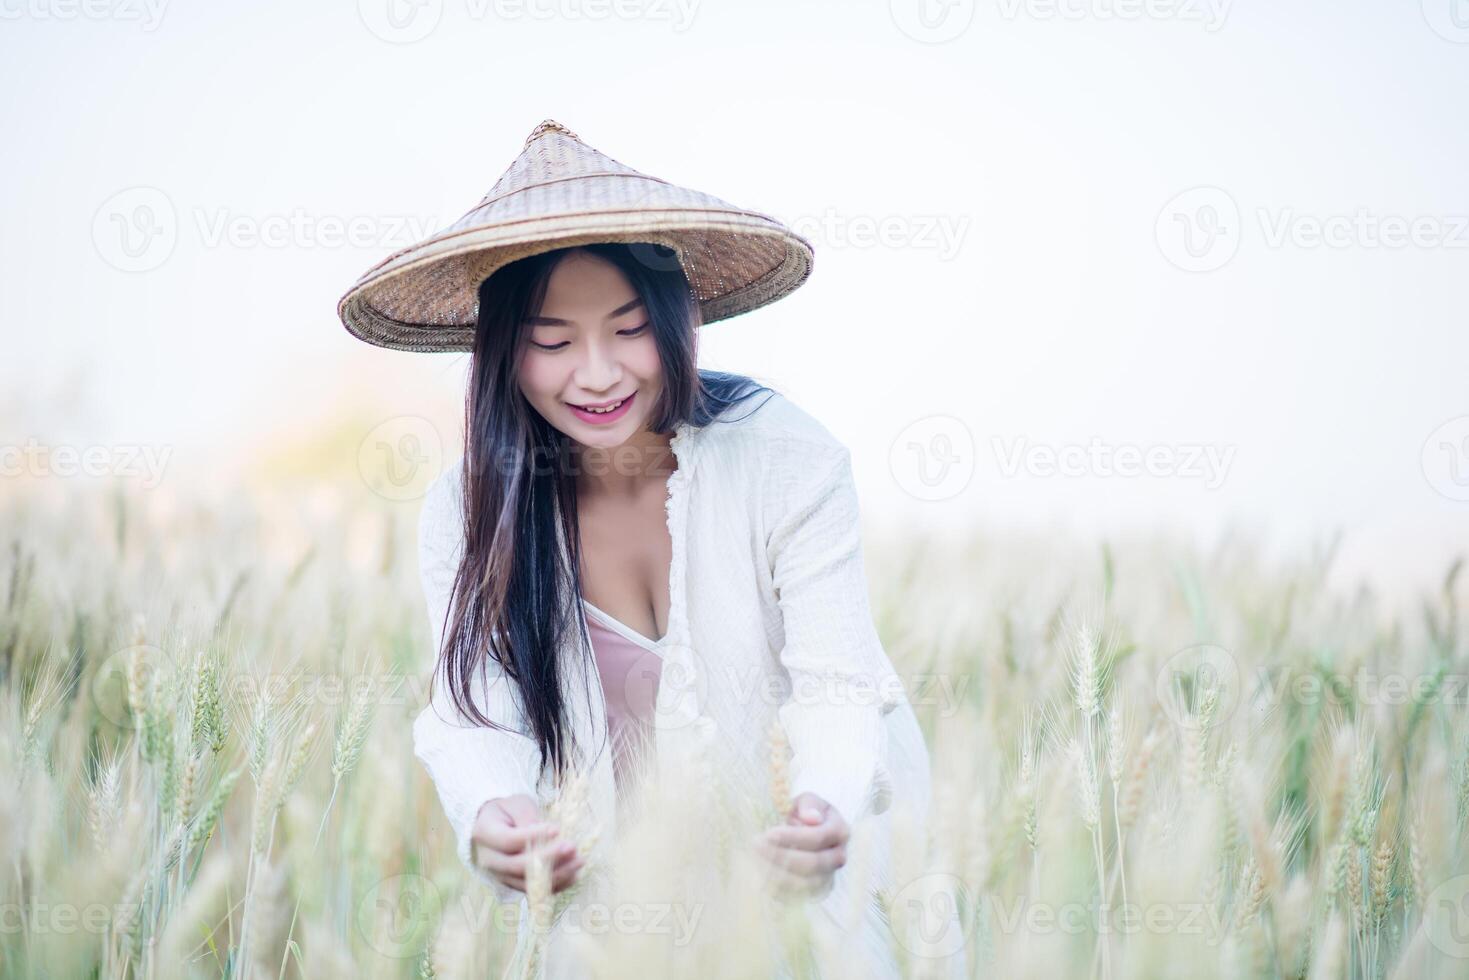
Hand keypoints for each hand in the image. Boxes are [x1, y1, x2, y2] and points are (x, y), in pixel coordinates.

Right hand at [470, 794, 584, 894]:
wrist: (496, 824)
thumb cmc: (508, 810)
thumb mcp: (517, 804)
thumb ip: (528, 816)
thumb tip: (545, 834)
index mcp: (484, 834)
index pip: (509, 840)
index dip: (534, 836)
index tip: (557, 829)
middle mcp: (489, 860)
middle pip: (518, 865)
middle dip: (548, 858)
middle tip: (572, 847)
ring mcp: (500, 875)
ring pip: (528, 882)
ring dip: (556, 874)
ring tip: (579, 861)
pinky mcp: (514, 884)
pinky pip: (535, 890)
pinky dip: (556, 885)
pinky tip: (575, 875)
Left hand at [754, 792, 848, 899]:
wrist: (807, 829)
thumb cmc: (805, 812)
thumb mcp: (807, 800)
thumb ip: (808, 805)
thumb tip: (811, 819)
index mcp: (840, 831)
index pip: (818, 837)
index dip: (793, 837)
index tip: (769, 833)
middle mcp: (838, 856)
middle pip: (813, 863)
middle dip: (782, 856)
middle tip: (756, 846)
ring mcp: (828, 876)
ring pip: (806, 884)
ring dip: (778, 874)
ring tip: (755, 860)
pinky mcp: (815, 891)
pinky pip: (797, 896)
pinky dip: (777, 888)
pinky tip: (759, 874)